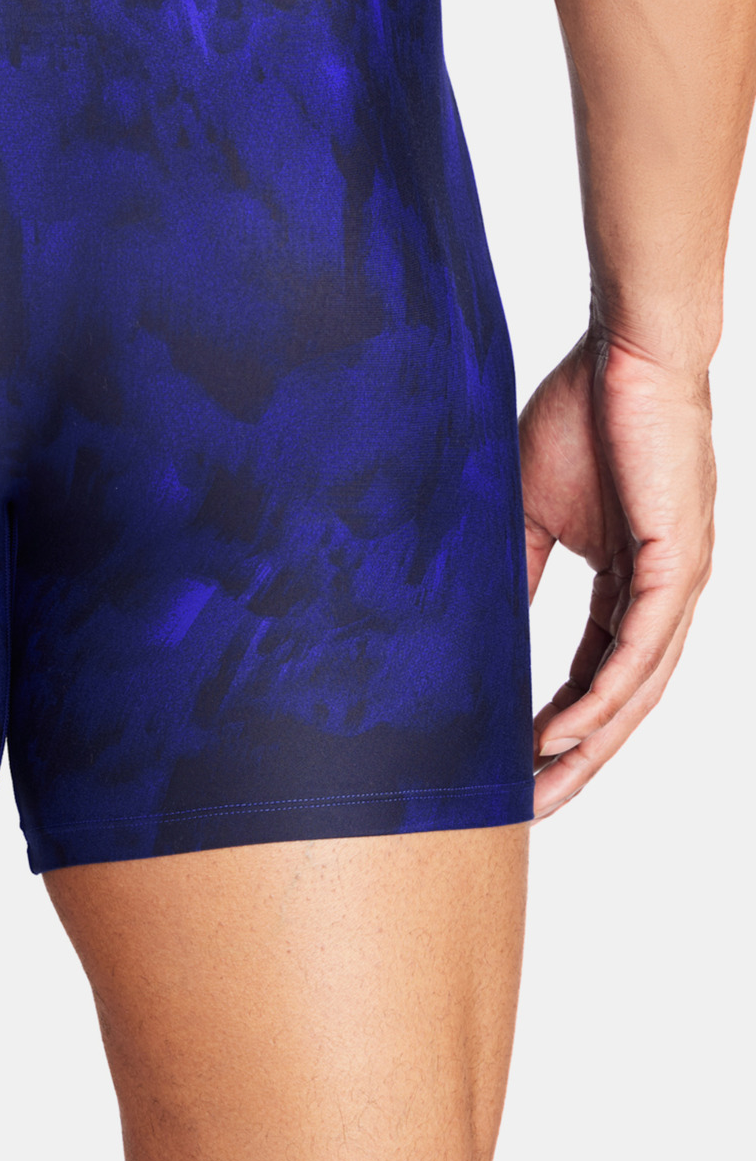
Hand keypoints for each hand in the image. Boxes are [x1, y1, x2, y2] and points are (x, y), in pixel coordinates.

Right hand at [521, 331, 714, 818]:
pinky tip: (569, 730)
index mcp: (632, 581)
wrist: (627, 353)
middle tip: (532, 807)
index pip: (598, 671)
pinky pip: (642, 648)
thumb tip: (483, 624)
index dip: (560, 724)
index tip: (517, 767)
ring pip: (638, 688)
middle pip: (623, 699)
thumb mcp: (532, 509)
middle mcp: (665, 594)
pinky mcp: (678, 562)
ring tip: (544, 784)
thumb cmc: (585, 411)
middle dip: (578, 759)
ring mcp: (678, 582)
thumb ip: (519, 571)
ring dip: (591, 744)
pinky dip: (605, 695)